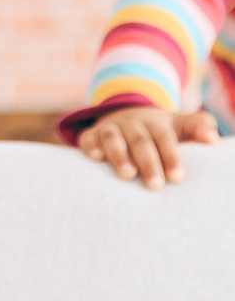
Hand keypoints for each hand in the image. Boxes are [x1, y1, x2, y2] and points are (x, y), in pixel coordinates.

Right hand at [77, 104, 218, 187]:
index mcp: (155, 123)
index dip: (170, 155)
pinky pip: (88, 139)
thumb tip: (213, 139)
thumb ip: (197, 127)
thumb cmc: (158, 131)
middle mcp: (131, 123)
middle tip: (155, 185)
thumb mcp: (178, 126)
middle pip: (140, 140)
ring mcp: (110, 128)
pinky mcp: (92, 136)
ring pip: (113, 138)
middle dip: (147, 162)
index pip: (164, 137)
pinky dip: (90, 146)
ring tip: (126, 175)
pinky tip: (95, 157)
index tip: (177, 177)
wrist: (125, 115)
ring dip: (119, 155)